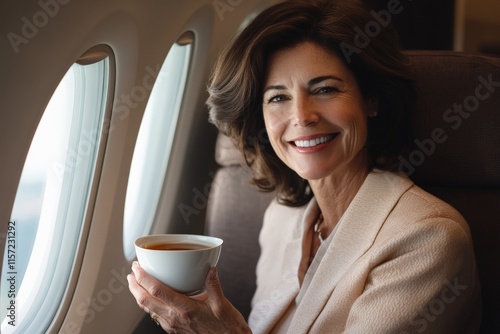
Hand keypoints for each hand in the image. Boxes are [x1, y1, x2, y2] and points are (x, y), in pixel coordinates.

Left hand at [127, 261, 251, 333]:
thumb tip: (210, 267)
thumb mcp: (222, 304)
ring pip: (148, 309)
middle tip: (132, 272)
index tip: (137, 267)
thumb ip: (214, 284)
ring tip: (137, 283)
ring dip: (139, 295)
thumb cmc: (226, 328)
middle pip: (145, 301)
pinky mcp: (174, 329)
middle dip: (134, 286)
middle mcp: (175, 318)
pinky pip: (155, 315)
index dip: (143, 277)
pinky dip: (149, 304)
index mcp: (185, 309)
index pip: (156, 291)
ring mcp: (172, 325)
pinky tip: (152, 298)